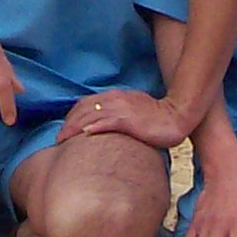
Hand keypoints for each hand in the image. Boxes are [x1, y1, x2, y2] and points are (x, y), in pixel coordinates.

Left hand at [62, 87, 187, 147]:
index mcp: (117, 97)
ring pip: (91, 115)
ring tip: (63, 138)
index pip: (88, 103)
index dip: (74, 115)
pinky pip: (107, 122)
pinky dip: (94, 127)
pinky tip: (84, 134)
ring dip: (74, 127)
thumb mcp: (135, 112)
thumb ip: (120, 116)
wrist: (178, 115)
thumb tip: (106, 127)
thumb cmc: (159, 117)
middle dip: (69, 122)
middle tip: (59, 137)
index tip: (65, 127)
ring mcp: (122, 108)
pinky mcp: (129, 119)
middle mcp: (116, 99)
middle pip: (84, 108)